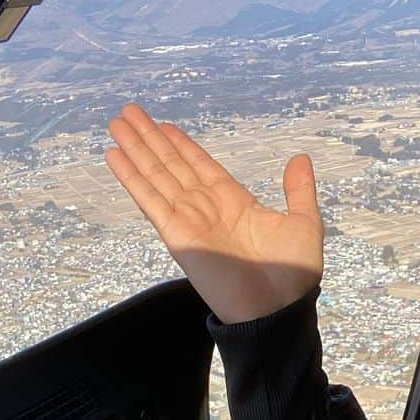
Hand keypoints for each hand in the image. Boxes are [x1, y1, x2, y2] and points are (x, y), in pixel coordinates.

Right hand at [104, 103, 323, 323]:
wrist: (278, 308)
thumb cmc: (293, 273)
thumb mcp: (304, 222)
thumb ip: (298, 190)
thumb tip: (299, 158)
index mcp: (235, 203)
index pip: (201, 165)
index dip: (181, 144)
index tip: (163, 124)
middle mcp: (207, 208)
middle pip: (171, 165)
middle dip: (150, 138)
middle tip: (128, 112)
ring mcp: (189, 220)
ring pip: (156, 176)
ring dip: (135, 149)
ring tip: (116, 123)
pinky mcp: (177, 236)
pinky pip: (150, 201)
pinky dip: (132, 179)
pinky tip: (115, 157)